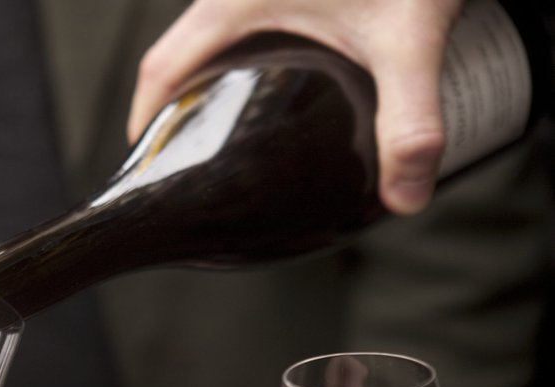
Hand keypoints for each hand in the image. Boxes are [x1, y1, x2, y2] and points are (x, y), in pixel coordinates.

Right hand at [127, 0, 462, 214]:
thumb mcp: (408, 38)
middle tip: (187, 157)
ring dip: (204, 82)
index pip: (161, 66)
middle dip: (172, 109)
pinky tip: (271, 87)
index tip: (144, 161)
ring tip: (224, 130)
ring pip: (207, 39)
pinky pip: (238, 26)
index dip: (144, 119)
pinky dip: (235, 60)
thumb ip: (410, 120)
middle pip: (177, 56)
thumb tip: (404, 198)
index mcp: (234, 2)